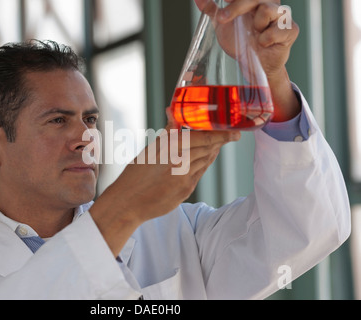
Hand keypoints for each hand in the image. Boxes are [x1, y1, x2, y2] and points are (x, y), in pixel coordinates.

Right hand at [90, 111, 240, 255]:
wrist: (128, 204)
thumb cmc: (134, 175)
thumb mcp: (148, 151)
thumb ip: (167, 134)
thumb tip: (174, 114)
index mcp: (169, 149)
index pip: (202, 138)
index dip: (220, 134)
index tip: (233, 131)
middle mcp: (179, 164)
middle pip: (208, 149)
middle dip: (221, 141)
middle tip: (232, 134)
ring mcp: (184, 179)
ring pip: (206, 161)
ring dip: (213, 152)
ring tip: (219, 144)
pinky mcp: (186, 191)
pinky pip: (200, 174)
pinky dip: (205, 164)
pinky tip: (206, 159)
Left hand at [195, 0, 300, 121]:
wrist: (254, 66)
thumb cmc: (241, 43)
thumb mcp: (223, 26)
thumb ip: (212, 11)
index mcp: (255, 1)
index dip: (236, 0)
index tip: (224, 5)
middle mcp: (270, 3)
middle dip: (237, 6)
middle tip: (223, 18)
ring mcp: (282, 15)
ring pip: (267, 9)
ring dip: (255, 25)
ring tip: (255, 35)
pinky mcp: (291, 30)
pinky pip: (276, 30)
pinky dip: (266, 39)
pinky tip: (264, 44)